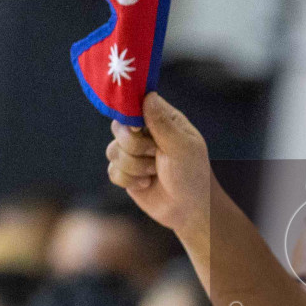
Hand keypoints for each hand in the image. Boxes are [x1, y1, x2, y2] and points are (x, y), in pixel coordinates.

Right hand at [105, 92, 212, 236]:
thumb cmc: (192, 174)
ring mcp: (133, 153)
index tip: (138, 129)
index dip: (131, 116)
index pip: (135, 104)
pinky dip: (129, 181)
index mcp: (162, 119)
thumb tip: (148, 96)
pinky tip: (146, 184)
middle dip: (136, 147)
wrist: (189, 209)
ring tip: (155, 173)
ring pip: (112, 151)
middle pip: (119, 128)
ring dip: (135, 167)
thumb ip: (162, 123)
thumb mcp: (182, 147)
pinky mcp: (125, 172)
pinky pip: (112, 171)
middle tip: (156, 156)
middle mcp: (144, 132)